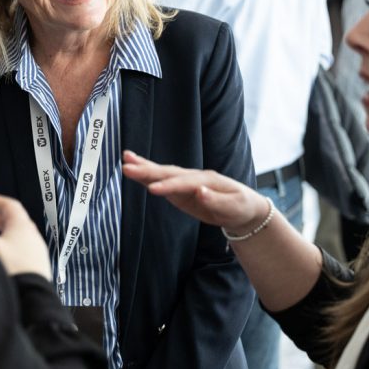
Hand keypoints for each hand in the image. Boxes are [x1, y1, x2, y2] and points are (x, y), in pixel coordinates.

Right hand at [0, 190, 50, 279]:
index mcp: (23, 227)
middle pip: (17, 222)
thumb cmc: (9, 270)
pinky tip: (2, 257)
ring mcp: (38, 256)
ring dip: (6, 233)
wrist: (30, 300)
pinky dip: (11, 248)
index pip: (11, 207)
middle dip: (1, 217)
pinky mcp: (38, 272)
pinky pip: (23, 253)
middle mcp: (33, 239)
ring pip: (21, 238)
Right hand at [121, 151, 269, 235]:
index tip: (152, 190)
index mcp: (207, 180)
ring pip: (162, 173)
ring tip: (125, 160)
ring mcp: (186, 182)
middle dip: (147, 170)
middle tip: (127, 166)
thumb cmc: (240, 207)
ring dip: (144, 168)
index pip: (184, 183)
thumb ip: (217, 201)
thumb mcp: (234, 207)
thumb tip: (200, 192)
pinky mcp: (180, 190)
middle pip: (168, 173)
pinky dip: (147, 176)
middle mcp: (194, 177)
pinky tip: (134, 170)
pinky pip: (161, 182)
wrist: (243, 208)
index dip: (169, 186)